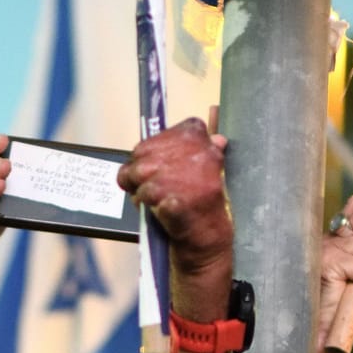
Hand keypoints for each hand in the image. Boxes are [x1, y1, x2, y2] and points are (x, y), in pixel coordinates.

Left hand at [118, 118, 231, 282]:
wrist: (209, 237)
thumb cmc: (205, 199)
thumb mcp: (210, 165)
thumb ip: (203, 142)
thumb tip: (214, 114)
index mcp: (198, 135)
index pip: (159, 135)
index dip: (153, 152)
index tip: (158, 165)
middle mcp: (192, 151)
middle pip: (141, 152)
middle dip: (138, 171)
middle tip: (147, 185)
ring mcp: (181, 176)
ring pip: (137, 173)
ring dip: (139, 188)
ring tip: (152, 198)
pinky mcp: (173, 200)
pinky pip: (142, 195)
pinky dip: (143, 203)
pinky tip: (156, 209)